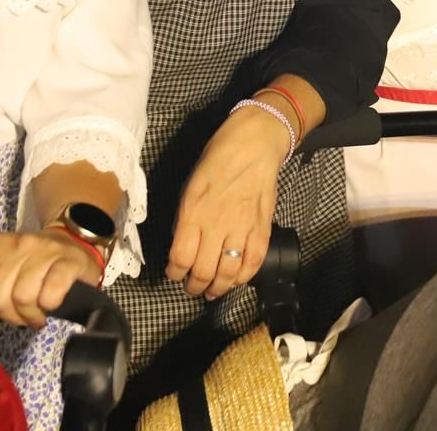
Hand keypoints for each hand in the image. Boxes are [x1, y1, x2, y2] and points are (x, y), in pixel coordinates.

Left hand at [0, 230, 100, 329]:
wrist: (75, 243)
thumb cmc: (35, 264)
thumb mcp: (5, 265)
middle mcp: (18, 244)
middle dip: (9, 315)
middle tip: (21, 315)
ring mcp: (45, 251)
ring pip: (23, 298)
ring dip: (30, 315)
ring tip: (37, 314)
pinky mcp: (69, 262)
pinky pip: (50, 293)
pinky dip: (49, 305)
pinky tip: (51, 304)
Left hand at [167, 104, 284, 299]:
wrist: (254, 144)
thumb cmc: (217, 159)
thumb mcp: (190, 185)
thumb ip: (185, 217)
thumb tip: (182, 243)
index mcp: (193, 211)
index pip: (180, 257)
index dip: (175, 273)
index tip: (174, 275)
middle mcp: (216, 224)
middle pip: (203, 271)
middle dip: (195, 286)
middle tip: (193, 288)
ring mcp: (242, 228)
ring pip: (228, 273)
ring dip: (218, 288)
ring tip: (212, 291)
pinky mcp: (262, 229)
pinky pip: (253, 263)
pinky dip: (243, 277)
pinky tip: (235, 280)